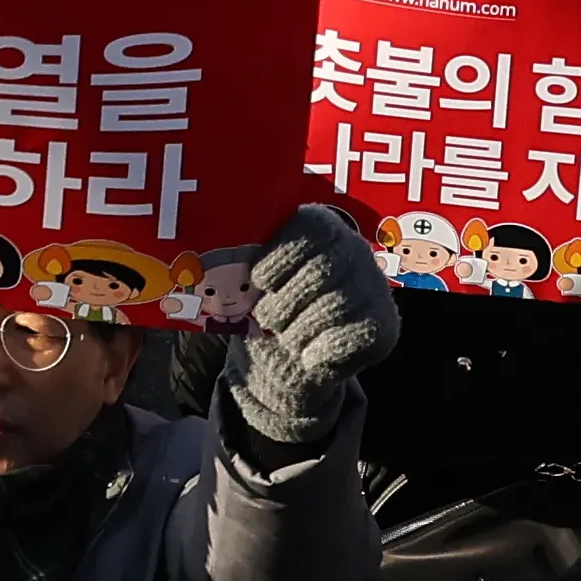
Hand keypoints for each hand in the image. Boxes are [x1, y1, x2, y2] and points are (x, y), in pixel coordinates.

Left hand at [220, 203, 398, 455]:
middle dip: (283, 304)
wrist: (299, 350)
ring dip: (297, 331)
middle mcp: (356, 250)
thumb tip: (195, 249)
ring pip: (332, 309)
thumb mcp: (255, 276)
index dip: (281, 256)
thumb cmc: (272, 302)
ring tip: (286, 337)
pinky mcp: (385, 326)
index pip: (310, 229)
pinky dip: (319, 351)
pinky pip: (349, 338)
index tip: (259, 280)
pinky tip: (307, 355)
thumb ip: (239, 258)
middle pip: (318, 273)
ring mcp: (375, 287)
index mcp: (322, 226)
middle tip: (268, 319)